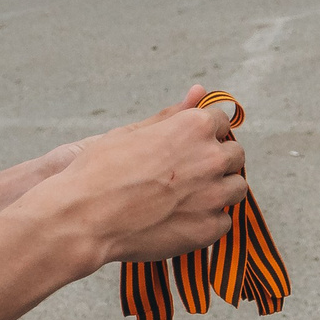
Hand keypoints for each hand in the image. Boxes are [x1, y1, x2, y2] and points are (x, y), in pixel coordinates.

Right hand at [32, 91, 245, 270]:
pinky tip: (181, 221)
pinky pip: (224, 222)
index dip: (204, 135)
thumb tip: (199, 91)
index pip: (221, 123)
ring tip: (186, 199)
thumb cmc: (100, 171)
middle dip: (216, 162)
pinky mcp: (208, 229)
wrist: (83, 217)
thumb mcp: (133, 132)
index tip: (189, 147)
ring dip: (218, 191)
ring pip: (236, 188)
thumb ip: (173, 115)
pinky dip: (207, 222)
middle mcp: (211, 158)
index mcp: (195, 127)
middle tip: (187, 175)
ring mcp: (213, 195)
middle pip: (234, 156)